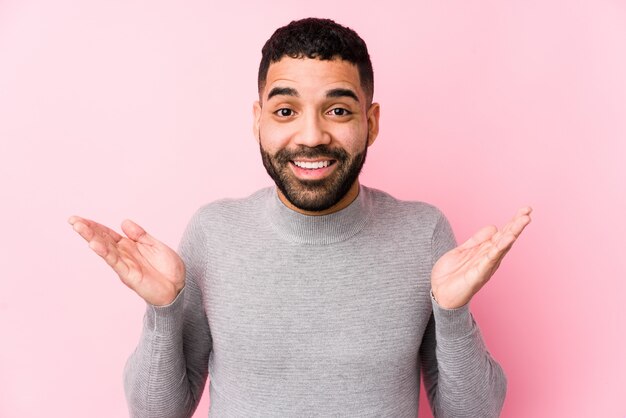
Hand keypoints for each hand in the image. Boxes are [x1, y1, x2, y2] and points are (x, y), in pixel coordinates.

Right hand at [68, 216, 184, 305]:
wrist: (179, 287)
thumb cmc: (168, 268)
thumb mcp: (155, 245)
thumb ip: (140, 234)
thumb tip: (123, 222)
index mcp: (129, 246)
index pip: (108, 234)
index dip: (95, 226)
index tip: (79, 218)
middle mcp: (124, 255)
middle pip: (103, 240)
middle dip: (87, 230)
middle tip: (73, 220)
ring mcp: (125, 265)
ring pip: (105, 249)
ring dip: (92, 238)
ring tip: (79, 227)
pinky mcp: (129, 275)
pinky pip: (115, 262)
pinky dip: (105, 253)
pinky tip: (95, 245)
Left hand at [431, 207, 531, 308]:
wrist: (439, 293)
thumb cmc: (452, 274)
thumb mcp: (463, 251)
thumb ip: (477, 240)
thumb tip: (494, 226)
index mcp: (486, 251)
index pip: (502, 233)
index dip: (513, 221)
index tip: (525, 209)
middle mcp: (489, 258)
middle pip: (506, 238)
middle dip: (517, 224)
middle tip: (528, 211)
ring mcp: (485, 266)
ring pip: (502, 246)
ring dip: (512, 233)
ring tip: (523, 221)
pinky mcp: (478, 274)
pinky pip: (490, 259)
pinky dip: (499, 248)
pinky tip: (508, 239)